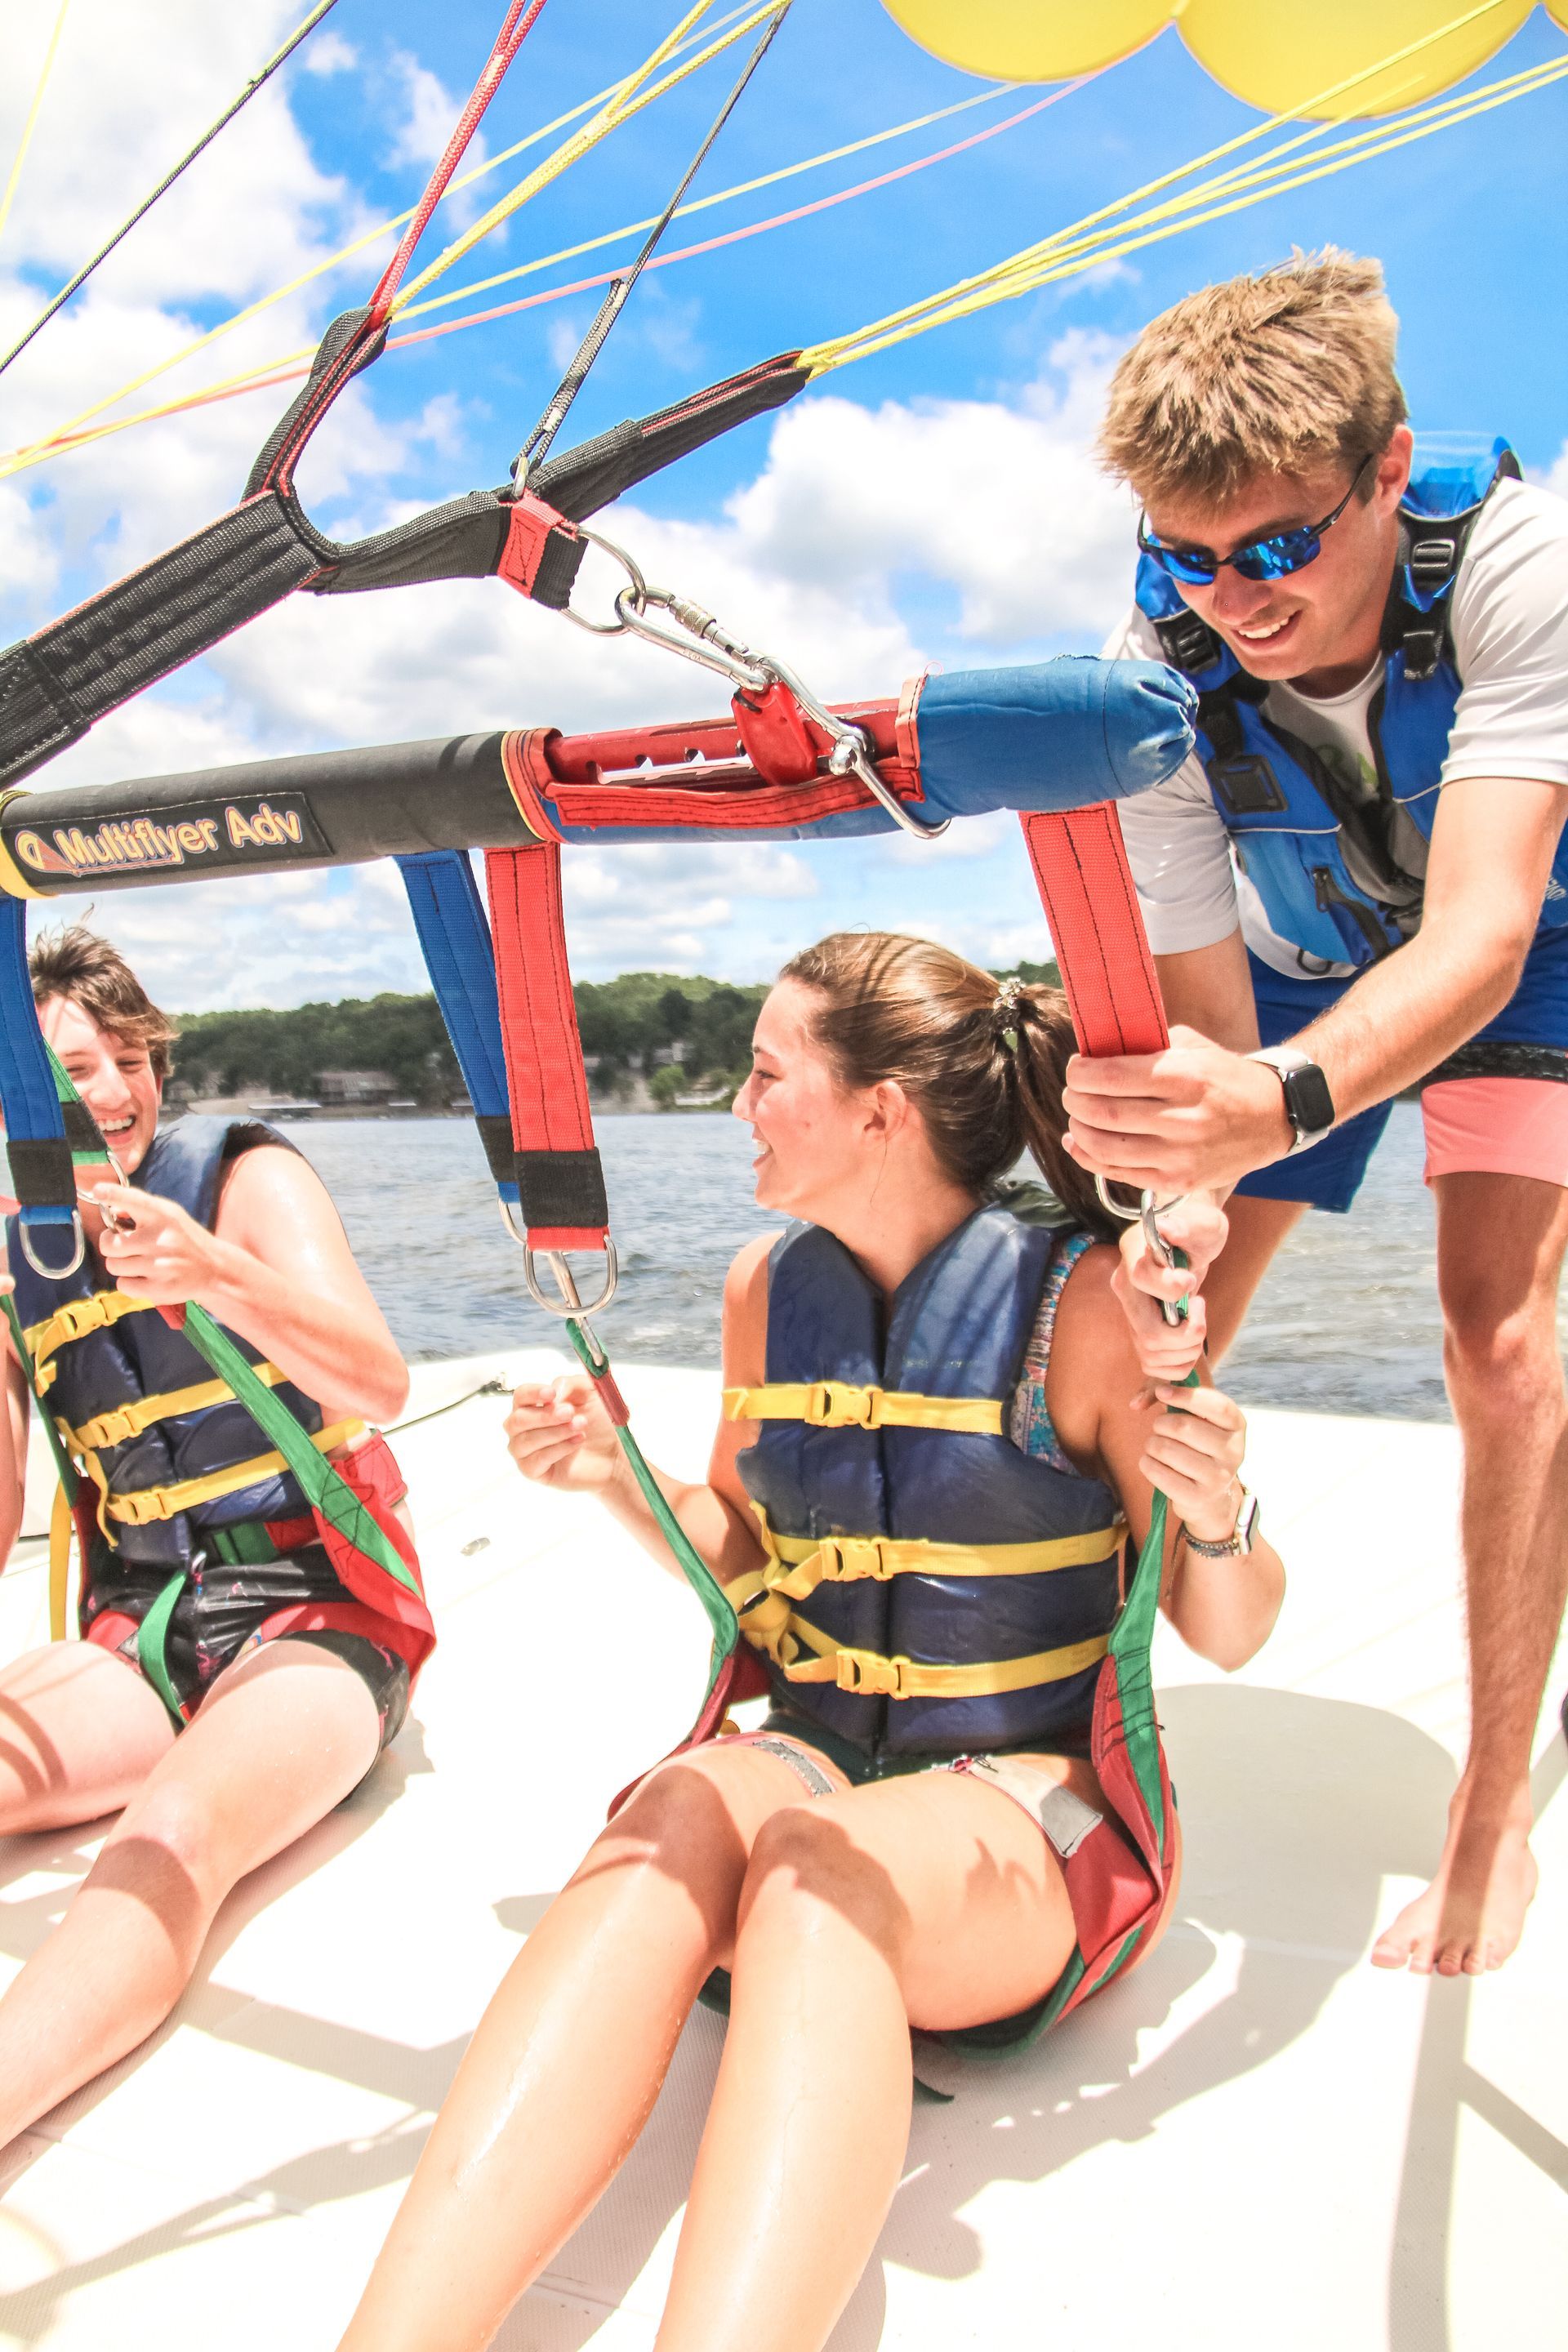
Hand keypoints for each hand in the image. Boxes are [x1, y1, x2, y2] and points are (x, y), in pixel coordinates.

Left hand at [93, 1185, 223, 1304]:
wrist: (215, 1269)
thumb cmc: (186, 1240)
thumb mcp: (171, 1215)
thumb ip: (141, 1209)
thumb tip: (110, 1210)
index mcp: (163, 1215)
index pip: (133, 1200)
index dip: (112, 1194)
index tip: (98, 1190)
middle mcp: (160, 1239)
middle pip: (109, 1244)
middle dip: (111, 1245)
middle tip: (125, 1246)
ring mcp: (159, 1266)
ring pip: (114, 1266)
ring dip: (122, 1265)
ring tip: (140, 1262)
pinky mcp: (159, 1288)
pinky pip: (123, 1285)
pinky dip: (130, 1282)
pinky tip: (146, 1277)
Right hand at [504, 1374, 620, 1492]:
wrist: (614, 1453)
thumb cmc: (599, 1423)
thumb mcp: (590, 1393)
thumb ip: (571, 1384)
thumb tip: (555, 1390)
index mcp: (533, 1406)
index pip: (520, 1396)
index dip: (533, 1393)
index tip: (552, 1393)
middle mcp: (523, 1429)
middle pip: (518, 1420)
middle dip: (545, 1415)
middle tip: (570, 1412)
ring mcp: (525, 1452)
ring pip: (525, 1441)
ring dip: (555, 1432)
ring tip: (580, 1427)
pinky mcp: (533, 1472)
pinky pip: (535, 1461)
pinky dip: (558, 1450)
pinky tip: (577, 1442)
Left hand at [1062, 1026, 1294, 1194]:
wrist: (1273, 1117)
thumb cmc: (1225, 1076)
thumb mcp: (1193, 1048)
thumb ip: (1148, 1047)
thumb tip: (1097, 1052)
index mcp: (1187, 1077)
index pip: (1113, 1077)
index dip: (1082, 1073)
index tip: (1076, 1068)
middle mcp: (1185, 1119)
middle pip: (1104, 1113)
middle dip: (1076, 1100)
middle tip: (1072, 1091)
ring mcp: (1182, 1155)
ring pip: (1106, 1147)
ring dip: (1079, 1129)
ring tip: (1077, 1115)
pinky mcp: (1179, 1181)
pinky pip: (1119, 1173)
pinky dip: (1089, 1157)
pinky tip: (1078, 1142)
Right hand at [1110, 1196, 1228, 1381]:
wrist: (1194, 1241)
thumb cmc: (1200, 1229)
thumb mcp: (1204, 1223)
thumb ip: (1187, 1226)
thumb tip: (1168, 1229)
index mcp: (1133, 1253)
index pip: (1140, 1279)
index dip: (1171, 1289)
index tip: (1191, 1281)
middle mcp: (1124, 1285)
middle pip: (1148, 1332)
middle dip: (1187, 1334)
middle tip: (1199, 1308)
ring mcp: (1130, 1312)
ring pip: (1152, 1353)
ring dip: (1188, 1350)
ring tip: (1197, 1323)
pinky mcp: (1139, 1330)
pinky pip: (1152, 1366)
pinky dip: (1178, 1366)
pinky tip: (1190, 1346)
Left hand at [1136, 1380, 1246, 1540]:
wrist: (1210, 1496)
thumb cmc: (1196, 1445)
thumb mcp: (1192, 1415)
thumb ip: (1164, 1395)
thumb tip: (1136, 1404)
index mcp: (1236, 1426)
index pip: (1217, 1406)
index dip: (1186, 1395)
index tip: (1161, 1392)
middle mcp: (1233, 1451)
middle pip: (1183, 1426)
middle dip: (1160, 1423)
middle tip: (1159, 1428)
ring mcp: (1218, 1477)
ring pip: (1165, 1449)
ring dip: (1151, 1444)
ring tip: (1156, 1447)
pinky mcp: (1198, 1497)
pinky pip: (1158, 1473)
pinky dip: (1147, 1464)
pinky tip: (1153, 1463)